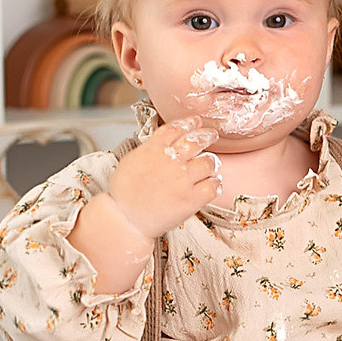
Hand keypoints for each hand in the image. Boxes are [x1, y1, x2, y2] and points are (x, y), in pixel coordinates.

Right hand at [104, 117, 221, 237]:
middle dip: (207, 136)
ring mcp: (182, 179)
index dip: (189, 123)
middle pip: (196, 141)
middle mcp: (170, 161)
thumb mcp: (131, 161)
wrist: (125, 219)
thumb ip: (150, 149)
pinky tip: (213, 184)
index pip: (176, 128)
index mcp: (153, 149)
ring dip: (212, 163)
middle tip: (212, 135)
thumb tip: (165, 143)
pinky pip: (213, 186)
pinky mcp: (191, 199)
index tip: (196, 121)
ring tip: (211, 166)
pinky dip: (216, 183)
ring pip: (209, 163)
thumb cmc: (124, 193)